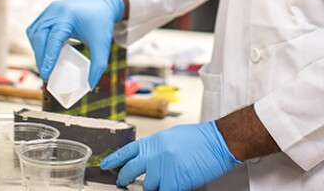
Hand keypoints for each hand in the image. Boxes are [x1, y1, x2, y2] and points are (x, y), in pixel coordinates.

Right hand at [25, 0, 123, 83]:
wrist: (102, 4)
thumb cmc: (101, 23)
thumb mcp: (102, 44)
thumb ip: (98, 65)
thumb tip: (90, 85)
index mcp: (68, 15)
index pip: (53, 39)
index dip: (48, 59)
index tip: (46, 76)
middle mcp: (55, 10)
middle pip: (40, 37)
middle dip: (41, 58)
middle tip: (46, 75)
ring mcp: (49, 10)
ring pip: (34, 34)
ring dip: (38, 51)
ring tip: (46, 65)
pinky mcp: (47, 12)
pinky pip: (35, 29)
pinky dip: (38, 43)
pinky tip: (45, 52)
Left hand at [100, 121, 240, 189]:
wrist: (219, 141)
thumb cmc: (200, 138)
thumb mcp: (172, 137)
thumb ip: (156, 148)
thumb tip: (146, 161)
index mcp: (154, 141)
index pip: (126, 151)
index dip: (113, 159)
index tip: (104, 165)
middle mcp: (155, 154)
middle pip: (130, 171)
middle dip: (125, 180)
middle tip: (124, 183)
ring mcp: (163, 168)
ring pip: (148, 187)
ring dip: (155, 187)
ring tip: (166, 181)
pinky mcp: (175, 182)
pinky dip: (166, 189)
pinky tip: (173, 186)